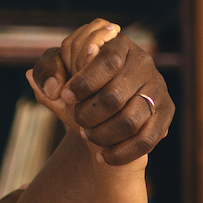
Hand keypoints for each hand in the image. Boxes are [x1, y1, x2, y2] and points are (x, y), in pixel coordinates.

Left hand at [29, 24, 171, 165]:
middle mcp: (144, 62)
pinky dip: (120, 153)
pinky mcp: (167, 112)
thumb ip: (46, 74)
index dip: (84, 82)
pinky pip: (144, 139)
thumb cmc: (81, 92)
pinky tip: (103, 157)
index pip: (106, 60)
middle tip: (77, 121)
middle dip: (89, 114)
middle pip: (115, 95)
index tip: (65, 97)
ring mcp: (159, 88)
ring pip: (129, 120)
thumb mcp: (60, 79)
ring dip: (102, 134)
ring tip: (88, 136)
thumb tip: (36, 80)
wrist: (109, 116)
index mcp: (118, 45)